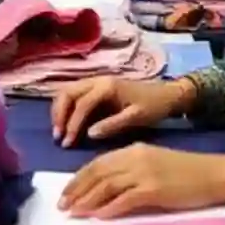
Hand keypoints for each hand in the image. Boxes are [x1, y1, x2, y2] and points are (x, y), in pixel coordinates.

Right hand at [50, 78, 192, 147]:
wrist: (165, 95)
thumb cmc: (153, 106)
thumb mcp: (136, 117)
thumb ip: (112, 125)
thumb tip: (88, 134)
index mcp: (107, 87)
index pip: (81, 104)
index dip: (72, 124)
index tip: (67, 144)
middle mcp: (97, 80)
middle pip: (67, 93)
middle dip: (59, 115)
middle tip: (59, 137)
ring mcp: (96, 82)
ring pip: (67, 92)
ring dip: (59, 111)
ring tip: (60, 133)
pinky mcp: (96, 88)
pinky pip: (74, 95)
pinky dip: (65, 108)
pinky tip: (67, 124)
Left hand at [58, 145, 224, 218]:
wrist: (213, 174)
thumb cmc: (186, 170)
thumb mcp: (154, 161)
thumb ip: (131, 168)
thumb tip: (106, 184)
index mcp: (134, 149)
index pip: (98, 162)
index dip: (79, 177)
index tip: (66, 191)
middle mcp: (135, 158)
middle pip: (98, 173)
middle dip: (77, 189)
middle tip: (62, 205)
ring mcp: (144, 174)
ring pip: (106, 187)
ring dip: (87, 201)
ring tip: (74, 212)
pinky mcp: (153, 190)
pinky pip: (123, 200)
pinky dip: (108, 209)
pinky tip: (97, 216)